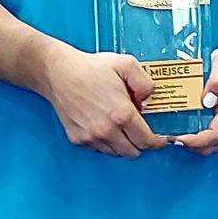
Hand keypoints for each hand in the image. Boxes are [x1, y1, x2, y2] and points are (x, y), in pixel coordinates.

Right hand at [42, 46, 165, 157]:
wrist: (58, 73)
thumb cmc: (90, 69)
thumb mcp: (127, 64)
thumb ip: (146, 83)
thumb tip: (148, 100)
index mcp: (122, 114)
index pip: (146, 141)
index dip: (156, 142)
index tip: (159, 140)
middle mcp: (107, 130)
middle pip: (133, 153)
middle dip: (141, 144)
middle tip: (141, 132)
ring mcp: (91, 137)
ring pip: (116, 153)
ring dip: (123, 145)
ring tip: (121, 127)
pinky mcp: (78, 140)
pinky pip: (100, 149)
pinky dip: (106, 143)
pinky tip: (105, 127)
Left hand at [175, 37, 217, 152]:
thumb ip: (217, 80)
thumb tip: (208, 99)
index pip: (215, 135)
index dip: (195, 141)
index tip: (177, 138)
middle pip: (213, 145)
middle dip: (192, 146)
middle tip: (171, 138)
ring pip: (215, 144)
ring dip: (196, 144)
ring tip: (176, 135)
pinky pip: (217, 137)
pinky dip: (202, 138)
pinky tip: (190, 129)